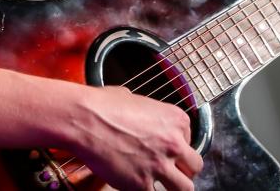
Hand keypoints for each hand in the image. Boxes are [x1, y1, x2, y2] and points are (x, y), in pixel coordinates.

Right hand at [67, 84, 202, 190]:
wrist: (84, 119)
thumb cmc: (102, 105)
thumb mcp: (133, 98)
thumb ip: (146, 112)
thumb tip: (140, 115)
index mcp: (175, 119)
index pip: (189, 140)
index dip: (177, 146)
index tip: (166, 149)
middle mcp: (173, 143)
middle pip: (194, 166)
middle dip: (183, 170)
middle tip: (171, 171)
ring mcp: (160, 166)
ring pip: (185, 188)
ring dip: (174, 187)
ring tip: (162, 185)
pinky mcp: (142, 184)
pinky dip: (145, 190)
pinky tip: (135, 184)